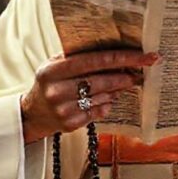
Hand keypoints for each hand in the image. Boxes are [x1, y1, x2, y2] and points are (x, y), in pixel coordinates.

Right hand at [21, 49, 157, 143]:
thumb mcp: (55, 64)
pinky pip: (99, 111)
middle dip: (124, 76)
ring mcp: (63, 109)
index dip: (123, 57)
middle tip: (139, 73)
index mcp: (53, 70)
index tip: (145, 56)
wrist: (32, 113)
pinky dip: (107, 104)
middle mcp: (56, 90)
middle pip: (102, 81)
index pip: (96, 60)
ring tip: (120, 83)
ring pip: (103, 97)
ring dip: (116, 90)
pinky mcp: (70, 124)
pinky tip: (106, 98)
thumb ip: (79, 57)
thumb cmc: (50, 82)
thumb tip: (116, 54)